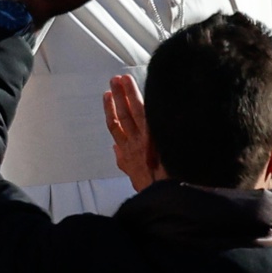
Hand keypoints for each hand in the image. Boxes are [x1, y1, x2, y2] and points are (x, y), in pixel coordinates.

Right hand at [103, 74, 151, 190]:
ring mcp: (145, 138)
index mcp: (127, 151)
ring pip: (135, 111)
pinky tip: (147, 92)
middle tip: (114, 79)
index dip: (109, 110)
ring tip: (124, 79)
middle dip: (119, 96)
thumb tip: (115, 147)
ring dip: (129, 94)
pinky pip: (150, 116)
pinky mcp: (156, 137)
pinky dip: (147, 104)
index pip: (114, 126)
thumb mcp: (131, 176)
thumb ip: (122, 160)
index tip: (107, 96)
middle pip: (123, 114)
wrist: (164, 193)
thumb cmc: (150, 186)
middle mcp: (134, 142)